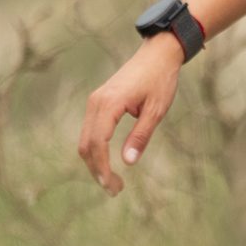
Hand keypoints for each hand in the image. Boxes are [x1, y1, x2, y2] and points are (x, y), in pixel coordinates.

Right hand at [77, 32, 184, 195]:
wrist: (157, 55)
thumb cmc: (160, 81)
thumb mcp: (156, 111)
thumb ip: (140, 136)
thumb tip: (127, 163)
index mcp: (109, 104)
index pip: (98, 143)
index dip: (102, 168)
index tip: (112, 186)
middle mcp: (96, 102)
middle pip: (86, 145)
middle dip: (97, 170)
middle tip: (116, 190)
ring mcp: (94, 102)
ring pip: (85, 140)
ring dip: (95, 163)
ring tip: (113, 182)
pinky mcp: (98, 103)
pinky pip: (90, 131)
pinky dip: (95, 150)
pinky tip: (108, 163)